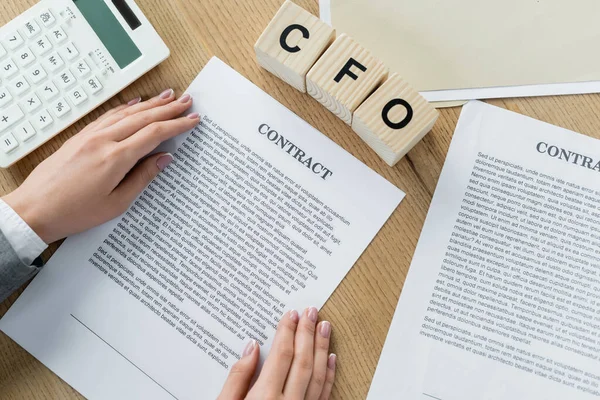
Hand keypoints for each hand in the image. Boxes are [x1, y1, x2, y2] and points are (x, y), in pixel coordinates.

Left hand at [2, 89, 198, 243]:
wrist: (34, 209)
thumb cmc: (74, 212)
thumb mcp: (116, 203)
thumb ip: (143, 178)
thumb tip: (164, 159)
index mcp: (116, 158)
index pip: (154, 134)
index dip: (176, 125)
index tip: (192, 119)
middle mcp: (103, 141)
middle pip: (143, 118)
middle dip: (168, 109)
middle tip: (186, 101)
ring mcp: (90, 136)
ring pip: (126, 113)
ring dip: (150, 104)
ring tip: (168, 96)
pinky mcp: (80, 137)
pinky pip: (108, 116)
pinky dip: (125, 108)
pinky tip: (135, 103)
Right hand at [218, 308, 335, 399]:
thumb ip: (236, 379)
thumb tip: (251, 348)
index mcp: (265, 399)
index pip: (282, 356)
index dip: (288, 332)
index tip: (291, 314)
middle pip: (303, 362)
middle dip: (308, 333)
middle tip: (312, 311)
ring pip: (319, 376)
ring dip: (323, 349)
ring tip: (325, 326)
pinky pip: (325, 396)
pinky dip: (330, 375)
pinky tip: (331, 359)